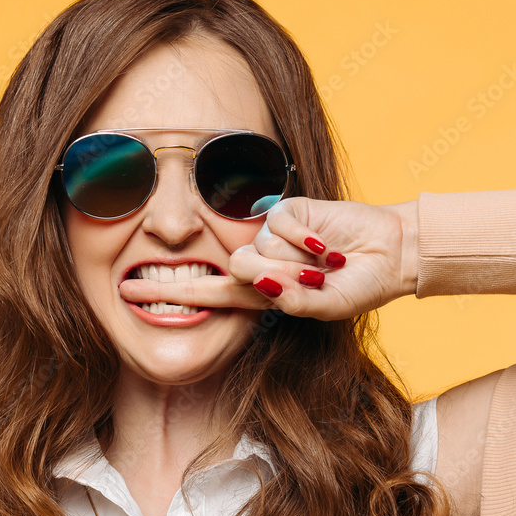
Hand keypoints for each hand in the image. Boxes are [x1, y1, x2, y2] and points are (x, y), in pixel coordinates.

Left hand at [118, 197, 418, 320]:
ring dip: (296, 265)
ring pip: (256, 251)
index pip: (204, 293)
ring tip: (324, 265)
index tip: (125, 292)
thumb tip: (253, 278)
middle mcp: (255, 262)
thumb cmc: (355, 286)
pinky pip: (279, 227)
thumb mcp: (321, 305)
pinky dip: (307, 241)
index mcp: (256, 292)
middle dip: (256, 283)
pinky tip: (328, 247)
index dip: (166, 293)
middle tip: (272, 283)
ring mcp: (267, 235)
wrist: (391, 254)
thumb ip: (287, 297)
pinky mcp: (285, 210)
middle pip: (228, 271)